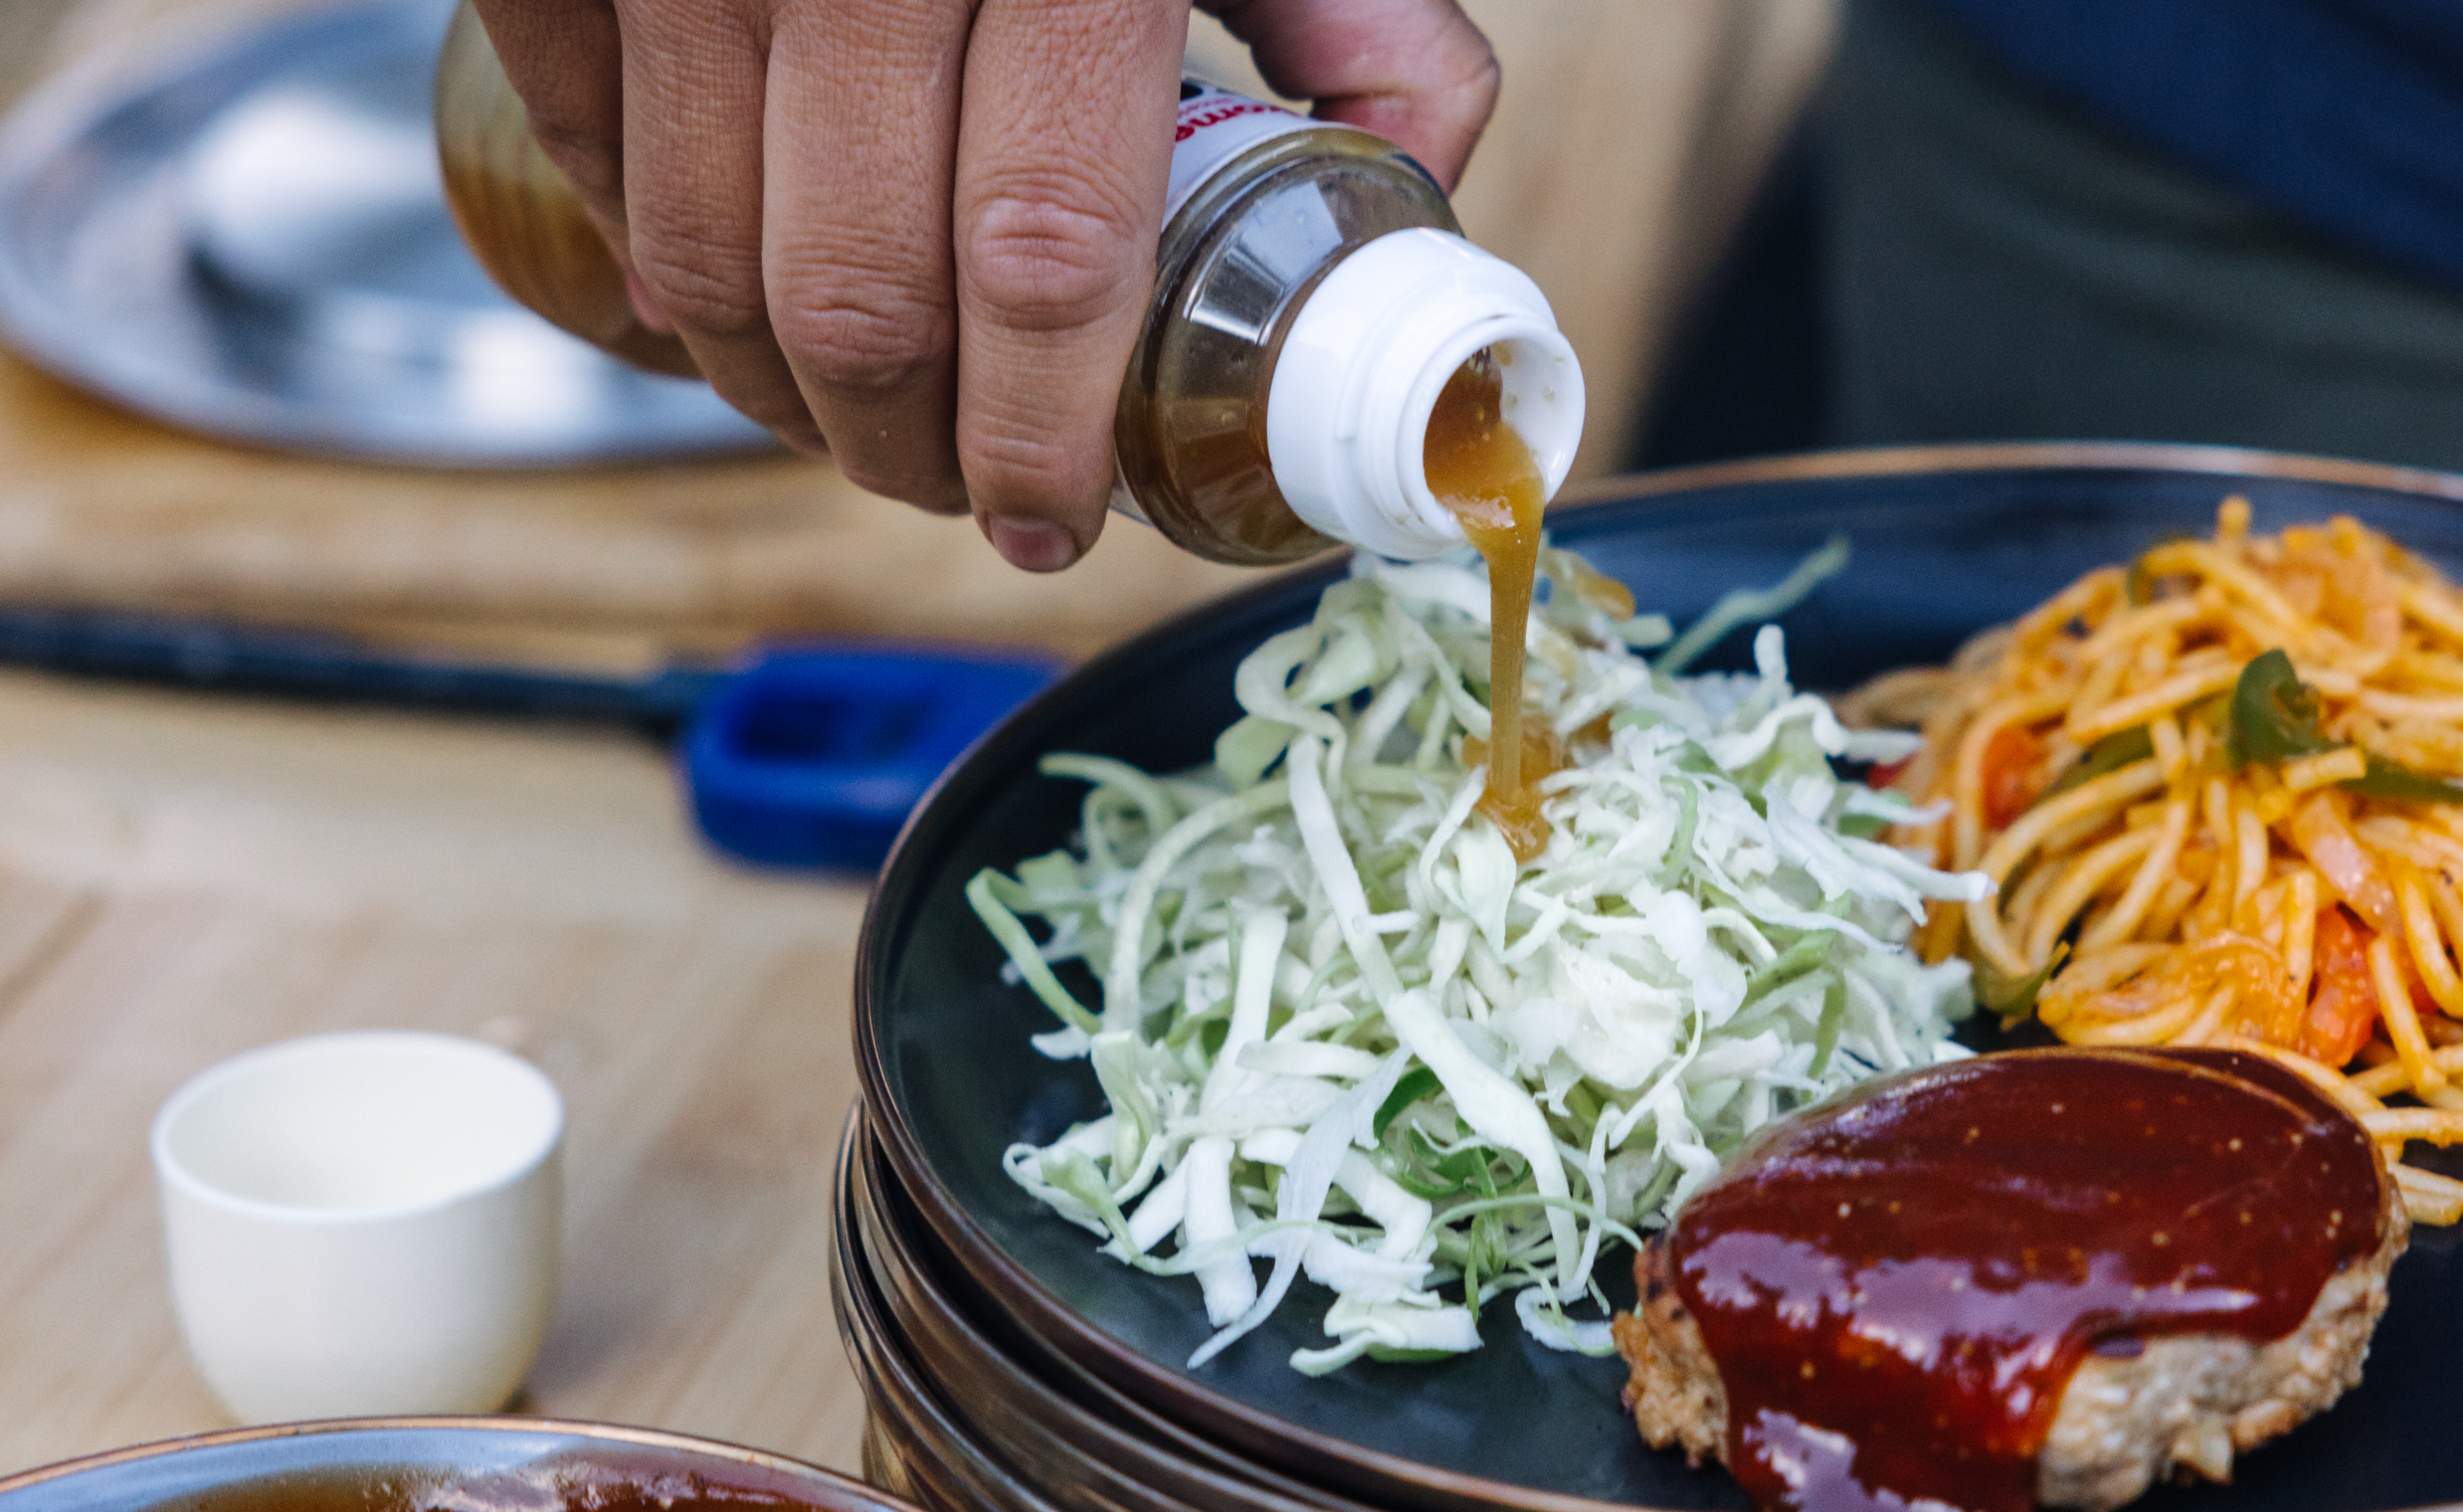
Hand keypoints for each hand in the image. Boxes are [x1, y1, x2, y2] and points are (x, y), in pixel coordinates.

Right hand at [466, 0, 1499, 570]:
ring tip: (861, 425)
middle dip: (913, 451)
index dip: (1045, 433)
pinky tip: (741, 304)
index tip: (1055, 522)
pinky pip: (592, 161)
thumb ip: (1363, 25)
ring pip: (707, 262)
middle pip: (863, 298)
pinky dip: (660, 270)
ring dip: (782, 396)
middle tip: (962, 494)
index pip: (1048, 253)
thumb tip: (1407, 200)